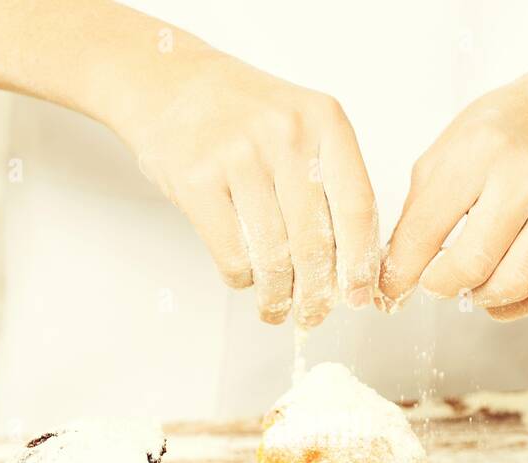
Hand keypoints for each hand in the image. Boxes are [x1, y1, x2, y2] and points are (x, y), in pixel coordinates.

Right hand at [120, 48, 378, 326]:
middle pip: (315, 242)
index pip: (357, 208)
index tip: (360, 297)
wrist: (167, 81)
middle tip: (313, 316)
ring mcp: (239, 156)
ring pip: (273, 257)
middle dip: (316, 294)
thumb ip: (330, 182)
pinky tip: (246, 279)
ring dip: (277, 296)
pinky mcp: (197, 181)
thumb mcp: (302, 125)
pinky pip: (232, 255)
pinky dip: (243, 279)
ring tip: (276, 309)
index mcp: (325, 121)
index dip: (361, 264)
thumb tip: (351, 266)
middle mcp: (286, 134)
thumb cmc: (242, 114)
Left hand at [378, 69, 527, 320]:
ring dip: (477, 297)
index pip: (426, 230)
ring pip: (512, 284)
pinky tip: (494, 295)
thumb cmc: (502, 132)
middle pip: (471, 264)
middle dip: (439, 286)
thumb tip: (396, 268)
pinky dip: (512, 306)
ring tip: (465, 285)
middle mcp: (524, 179)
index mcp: (479, 152)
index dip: (400, 271)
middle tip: (432, 283)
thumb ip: (419, 207)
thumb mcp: (447, 150)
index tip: (390, 287)